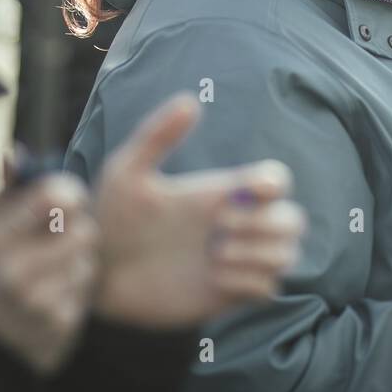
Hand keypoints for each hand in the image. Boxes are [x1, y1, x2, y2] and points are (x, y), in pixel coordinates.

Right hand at [0, 173, 99, 373]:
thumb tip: (18, 151)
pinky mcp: (58, 326)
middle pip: (83, 229)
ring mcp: (38, 303)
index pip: (52, 198)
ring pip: (89, 261)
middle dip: (78, 227)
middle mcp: (14, 273)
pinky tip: (52, 293)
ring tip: (53, 266)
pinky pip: (87, 292)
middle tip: (64, 232)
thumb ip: (3, 195)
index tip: (66, 196)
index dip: (68, 191)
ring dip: (78, 259)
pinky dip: (75, 289)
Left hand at [93, 93, 306, 327]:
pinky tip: (213, 278)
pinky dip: (249, 281)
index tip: (249, 188)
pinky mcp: (230, 292)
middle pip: (292, 219)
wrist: (99, 275)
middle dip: (266, 223)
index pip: (275, 180)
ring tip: (216, 256)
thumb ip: (157, 135)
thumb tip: (191, 99)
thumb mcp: (127, 172)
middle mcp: (235, 225)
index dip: (275, 182)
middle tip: (220, 228)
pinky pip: (269, 287)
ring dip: (259, 254)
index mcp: (220, 192)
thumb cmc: (112, 218)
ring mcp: (235, 260)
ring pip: (287, 254)